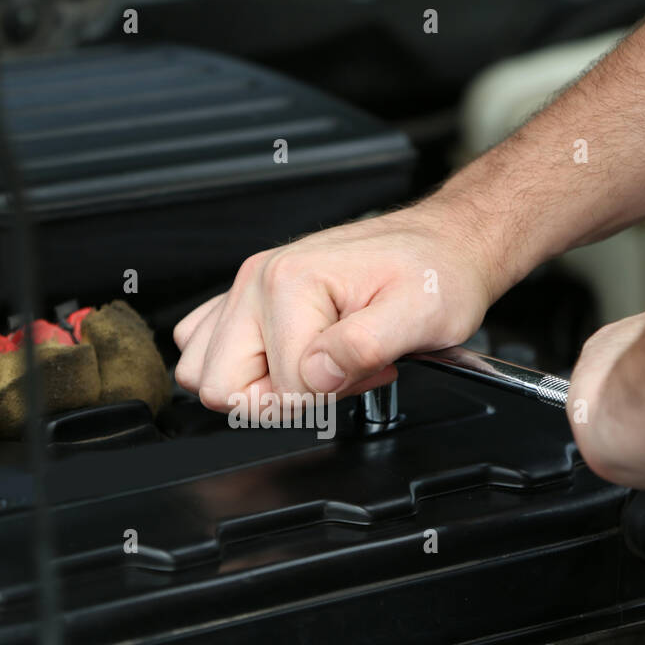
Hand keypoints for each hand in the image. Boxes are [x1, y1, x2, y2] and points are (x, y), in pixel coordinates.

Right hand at [173, 200, 510, 409]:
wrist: (441, 244)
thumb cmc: (435, 274)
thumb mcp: (421, 314)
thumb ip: (364, 346)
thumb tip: (316, 375)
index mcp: (289, 283)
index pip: (278, 390)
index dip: (327, 397)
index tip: (366, 370)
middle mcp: (257, 281)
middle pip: (220, 386)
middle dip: (280, 399)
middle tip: (332, 376)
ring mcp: (247, 289)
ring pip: (204, 372)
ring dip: (256, 386)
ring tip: (313, 366)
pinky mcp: (248, 298)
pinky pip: (203, 347)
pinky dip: (240, 368)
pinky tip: (291, 356)